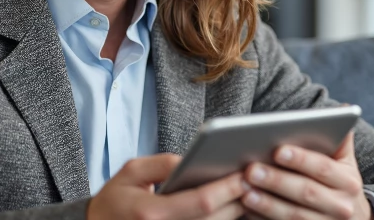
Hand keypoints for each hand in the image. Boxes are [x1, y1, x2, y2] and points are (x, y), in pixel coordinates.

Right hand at [87, 153, 247, 219]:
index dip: (227, 188)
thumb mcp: (131, 172)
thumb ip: (163, 164)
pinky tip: (233, 207)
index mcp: (153, 213)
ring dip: (237, 212)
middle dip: (240, 199)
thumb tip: (192, 159)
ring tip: (252, 191)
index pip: (201, 202)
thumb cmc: (115, 199)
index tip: (245, 173)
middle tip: (258, 179)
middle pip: (216, 219)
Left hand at [240, 132, 371, 219]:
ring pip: (294, 215)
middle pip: (306, 193)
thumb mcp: (345, 163)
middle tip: (251, 169)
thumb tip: (345, 108)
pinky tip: (246, 210)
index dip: (301, 159)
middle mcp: (341, 207)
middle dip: (277, 181)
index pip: (323, 168)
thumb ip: (340, 139)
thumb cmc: (339, 183)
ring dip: (267, 204)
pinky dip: (264, 219)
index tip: (277, 150)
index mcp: (348, 182)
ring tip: (244, 191)